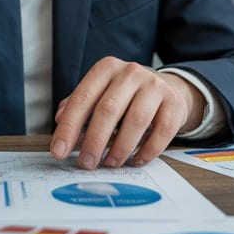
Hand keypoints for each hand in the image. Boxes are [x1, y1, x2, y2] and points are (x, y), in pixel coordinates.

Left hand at [48, 56, 204, 169]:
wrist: (165, 87)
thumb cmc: (124, 95)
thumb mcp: (99, 92)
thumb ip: (78, 104)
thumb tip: (59, 119)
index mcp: (106, 68)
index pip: (83, 99)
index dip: (69, 127)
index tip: (58, 151)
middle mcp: (131, 73)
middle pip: (108, 110)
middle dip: (94, 142)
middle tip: (85, 164)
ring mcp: (155, 86)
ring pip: (136, 121)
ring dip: (120, 148)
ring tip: (110, 163)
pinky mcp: (174, 102)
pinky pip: (161, 131)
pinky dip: (147, 151)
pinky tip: (136, 160)